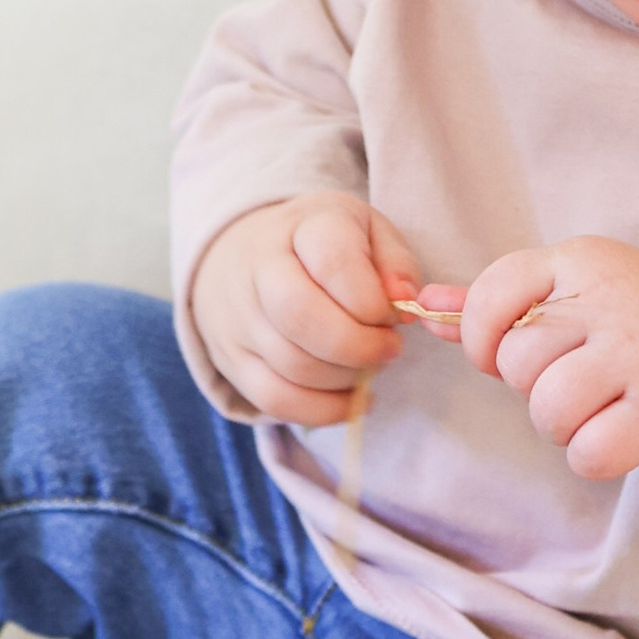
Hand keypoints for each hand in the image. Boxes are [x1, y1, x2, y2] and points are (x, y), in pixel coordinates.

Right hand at [190, 196, 419, 423]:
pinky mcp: (233, 361)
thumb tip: (405, 301)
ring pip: (293, 366)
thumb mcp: (366, 232)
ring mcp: (239, 319)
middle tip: (389, 348)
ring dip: (347, 378)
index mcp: (301, 227)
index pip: (334, 263)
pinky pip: (276, 401)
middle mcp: (259, 269)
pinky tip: (352, 399)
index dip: (373, 301)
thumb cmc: (320, 246)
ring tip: (368, 364)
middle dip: (359, 346)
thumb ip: (395, 262)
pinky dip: (324, 410)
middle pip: (302, 318)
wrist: (243, 256)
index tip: (395, 315)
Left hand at [458, 238, 638, 494]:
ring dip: (561, 427)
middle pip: (518, 362)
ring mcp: (638, 353)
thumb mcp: (575, 294)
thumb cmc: (638, 327)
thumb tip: (420, 303)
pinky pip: (589, 451)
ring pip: (548, 408)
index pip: (493, 295)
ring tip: (597, 410)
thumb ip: (499, 302)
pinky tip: (620, 436)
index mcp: (579, 261)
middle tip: (578, 383)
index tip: (506, 354)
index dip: (482, 339)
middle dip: (533, 388)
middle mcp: (609, 299)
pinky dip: (594, 457)